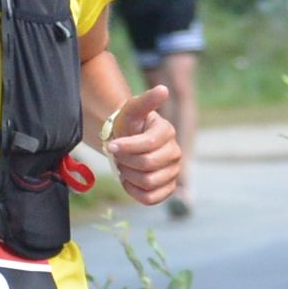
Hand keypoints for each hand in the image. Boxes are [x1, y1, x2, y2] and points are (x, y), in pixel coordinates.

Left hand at [105, 83, 184, 206]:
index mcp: (167, 132)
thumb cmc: (129, 124)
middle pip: (147, 165)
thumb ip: (146, 101)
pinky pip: (151, 199)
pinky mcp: (167, 189)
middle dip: (126, 162)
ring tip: (124, 166)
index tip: (112, 145)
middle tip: (118, 156)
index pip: (148, 145)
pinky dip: (134, 192)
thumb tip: (163, 89)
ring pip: (148, 183)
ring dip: (129, 176)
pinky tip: (128, 180)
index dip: (127, 147)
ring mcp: (173, 172)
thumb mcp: (132, 109)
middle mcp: (175, 153)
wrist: (126, 141)